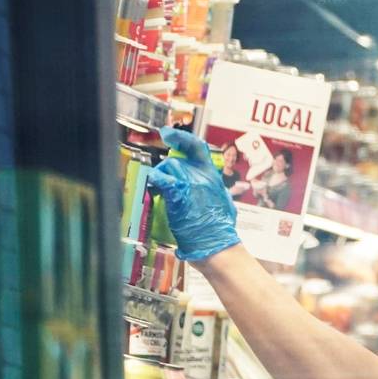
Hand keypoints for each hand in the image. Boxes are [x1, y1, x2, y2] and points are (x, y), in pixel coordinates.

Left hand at [147, 126, 240, 260]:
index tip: (168, 134)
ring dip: (162, 176)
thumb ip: (213, 191)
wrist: (218, 244)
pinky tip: (154, 182)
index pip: (197, 148)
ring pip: (169, 166)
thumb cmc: (220, 230)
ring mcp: (191, 183)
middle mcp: (203, 176)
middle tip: (165, 183)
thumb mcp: (223, 203)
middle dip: (168, 171)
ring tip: (162, 190)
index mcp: (213, 177)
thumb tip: (209, 189)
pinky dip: (155, 178)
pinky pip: (162, 178)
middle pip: (177, 160)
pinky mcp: (180, 194)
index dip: (182, 138)